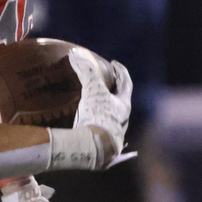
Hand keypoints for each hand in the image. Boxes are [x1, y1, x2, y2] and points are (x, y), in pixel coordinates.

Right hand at [47, 50, 132, 170]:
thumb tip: (75, 54)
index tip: (114, 63)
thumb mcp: (93, 90)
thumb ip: (85, 72)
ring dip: (104, 104)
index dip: (120, 71)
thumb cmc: (98, 117)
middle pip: (120, 98)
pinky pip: (98, 125)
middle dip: (113, 88)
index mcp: (124, 105)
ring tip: (93, 98)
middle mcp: (121, 118)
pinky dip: (93, 118)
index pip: (126, 83)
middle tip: (104, 79)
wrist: (94, 147)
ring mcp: (111, 130)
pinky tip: (84, 118)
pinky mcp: (100, 140)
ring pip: (111, 113)